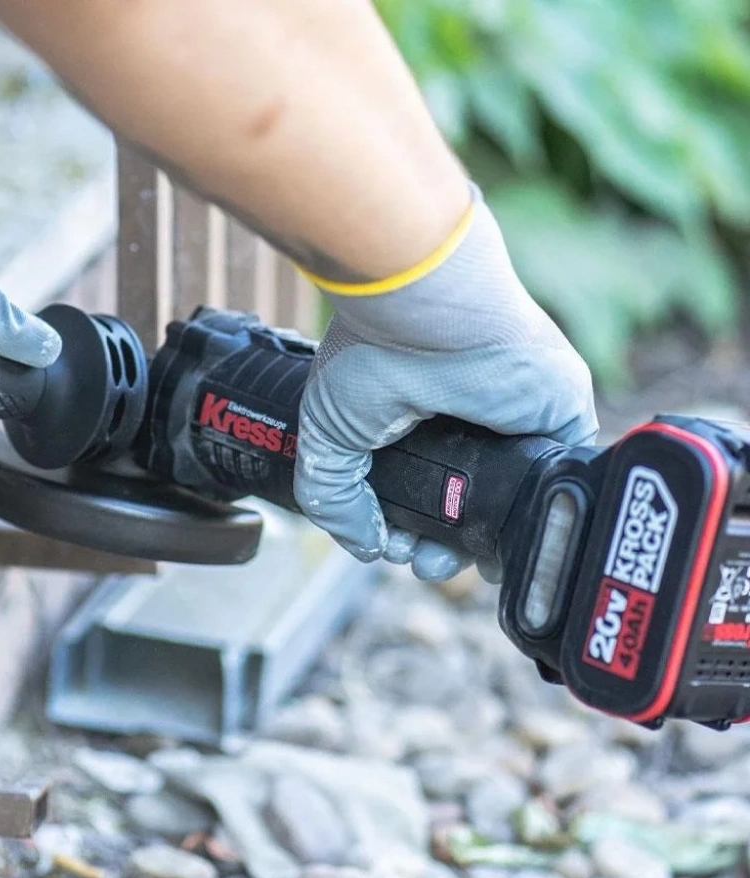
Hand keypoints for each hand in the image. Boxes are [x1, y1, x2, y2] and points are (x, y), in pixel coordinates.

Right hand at [294, 187, 597, 581]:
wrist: (427, 308)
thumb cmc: (373, 351)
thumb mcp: (327, 433)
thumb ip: (334, 496)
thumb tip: (366, 546)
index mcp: (417, 419)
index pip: (418, 490)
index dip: (404, 528)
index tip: (390, 545)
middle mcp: (467, 422)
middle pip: (463, 506)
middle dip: (440, 547)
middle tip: (422, 561)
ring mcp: (514, 421)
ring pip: (505, 503)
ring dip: (482, 544)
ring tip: (452, 562)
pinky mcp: (557, 417)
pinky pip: (556, 482)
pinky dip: (536, 518)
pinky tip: (507, 543)